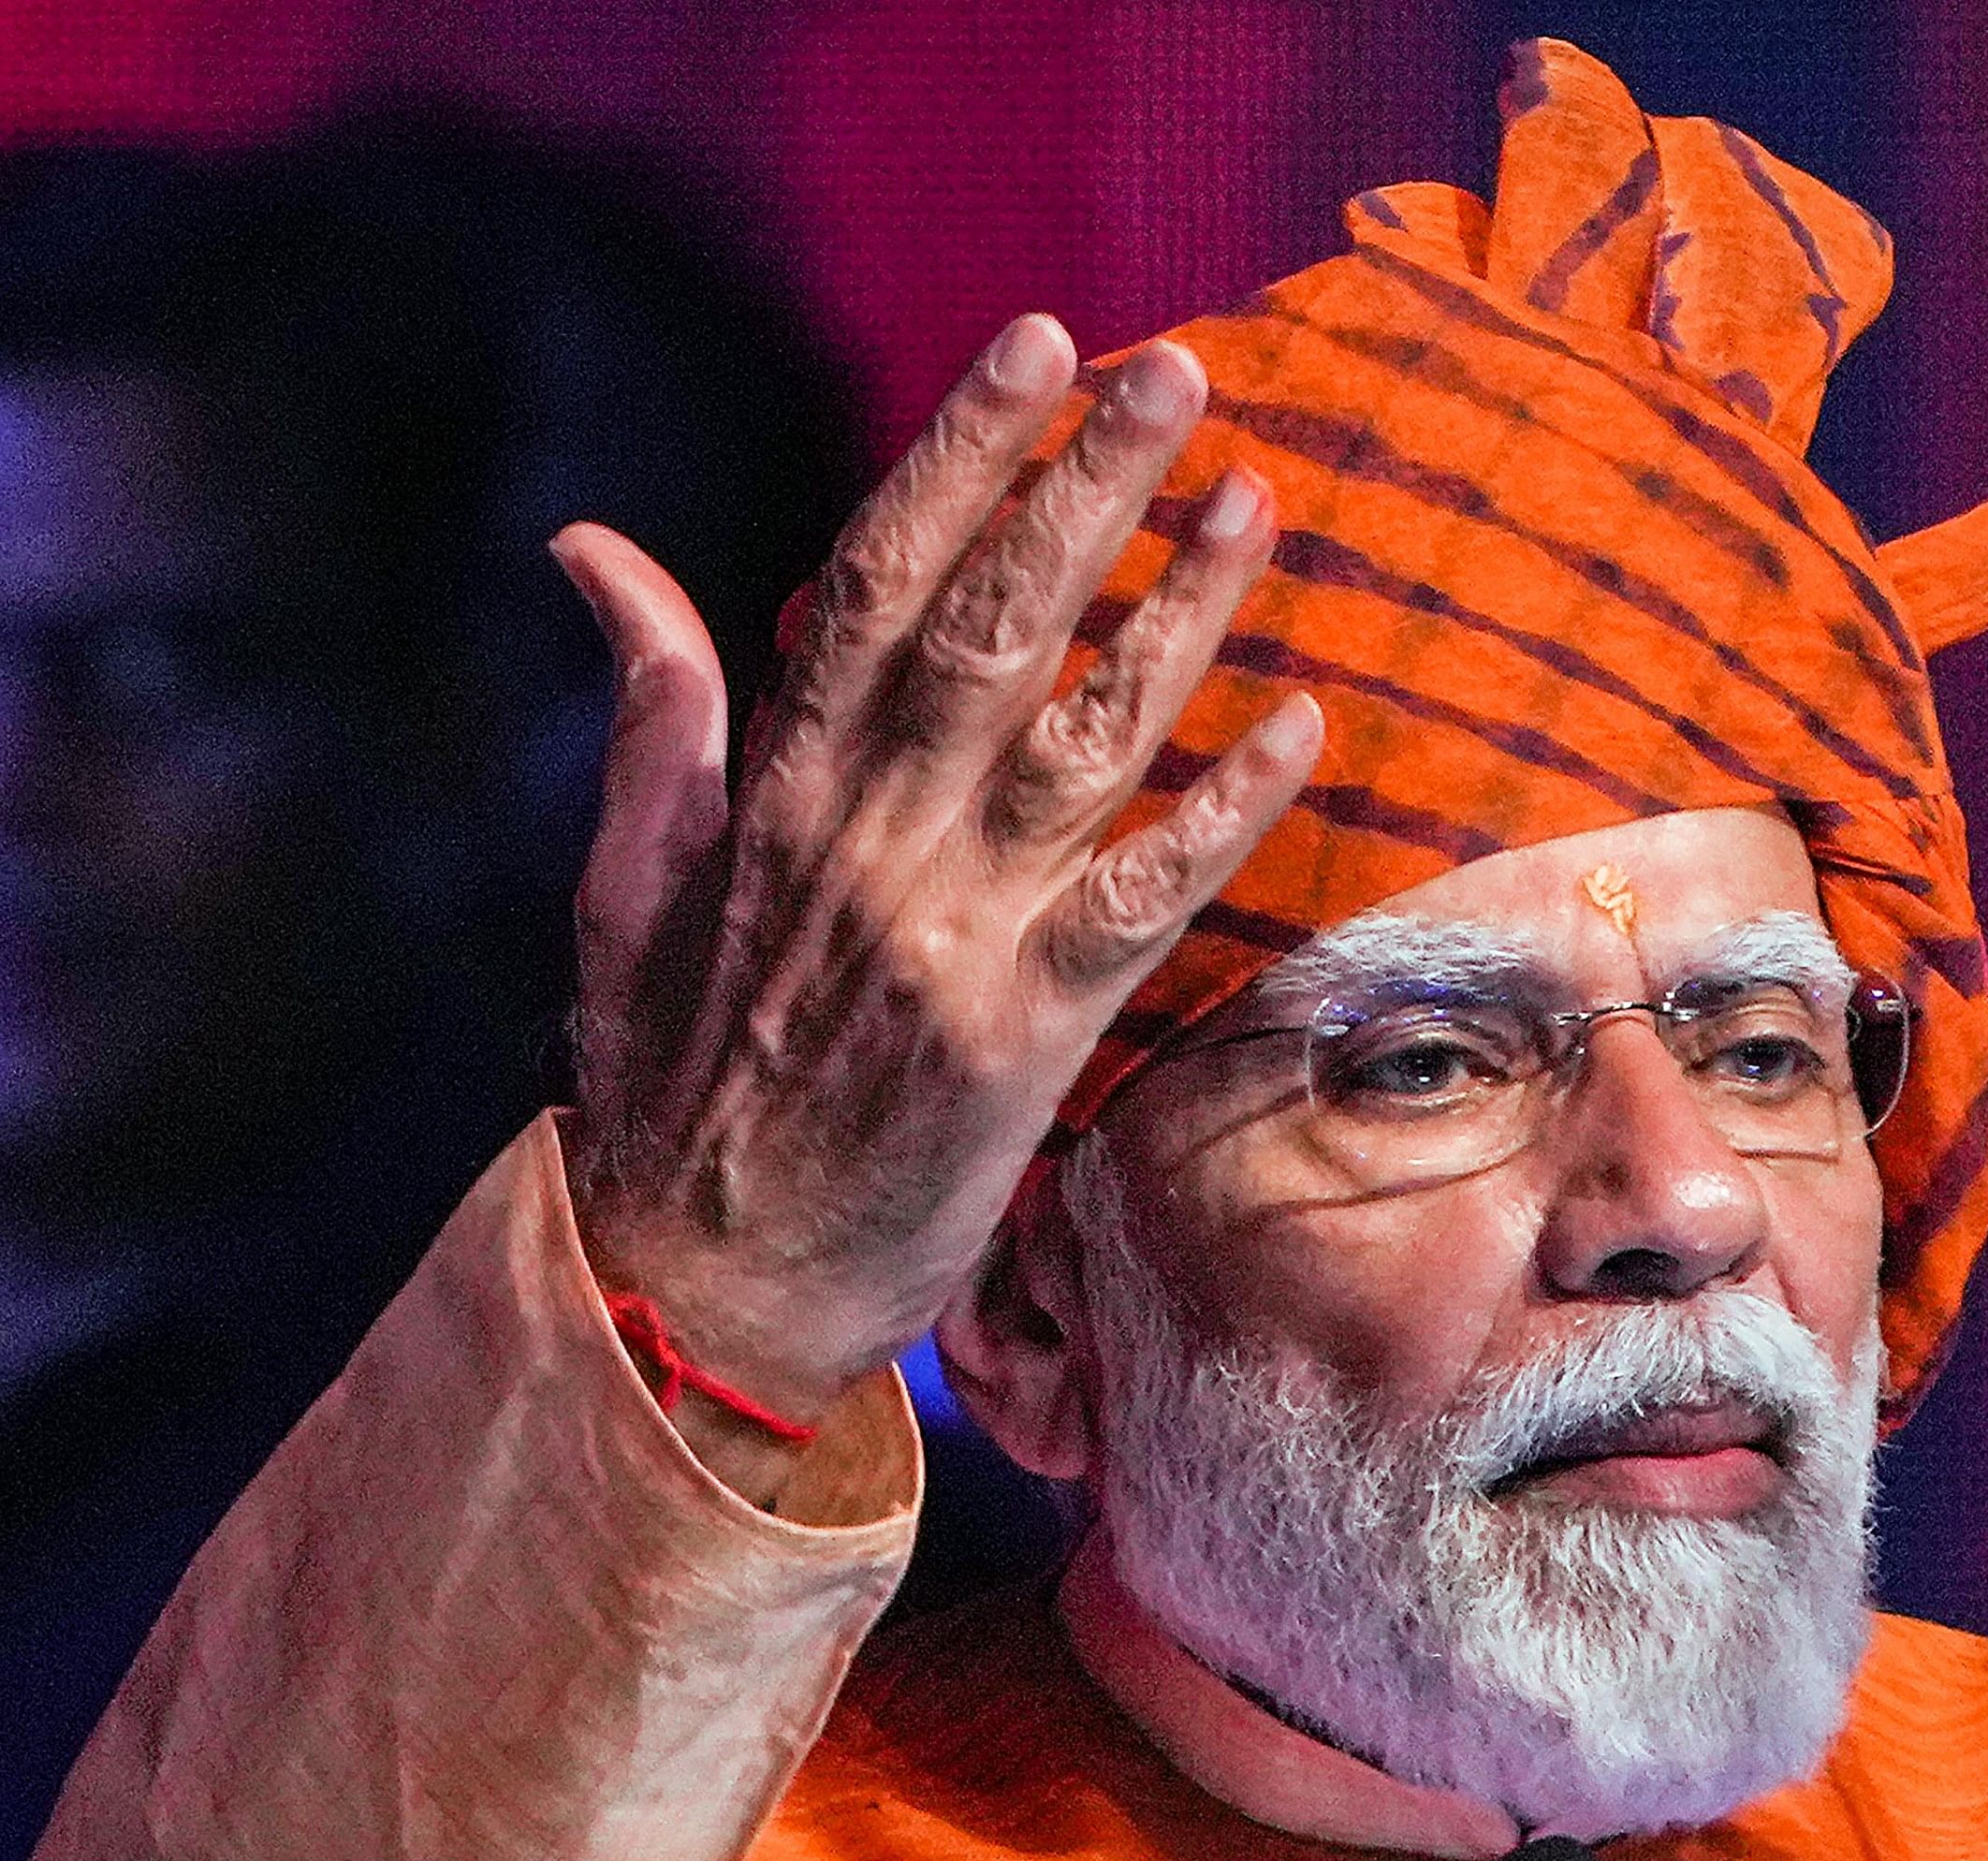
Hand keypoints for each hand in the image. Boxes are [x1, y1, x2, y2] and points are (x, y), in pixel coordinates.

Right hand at [549, 314, 1321, 1495]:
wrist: (693, 1296)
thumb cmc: (666, 1087)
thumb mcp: (626, 890)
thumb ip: (653, 716)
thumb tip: (596, 550)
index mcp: (764, 795)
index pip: (872, 581)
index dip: (960, 455)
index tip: (1036, 346)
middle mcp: (861, 844)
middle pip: (995, 629)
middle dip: (1089, 489)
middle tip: (1177, 373)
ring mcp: (950, 938)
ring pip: (1087, 740)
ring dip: (1179, 613)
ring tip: (1255, 500)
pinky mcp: (1026, 1038)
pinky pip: (1145, 899)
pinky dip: (1226, 808)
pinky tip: (1300, 720)